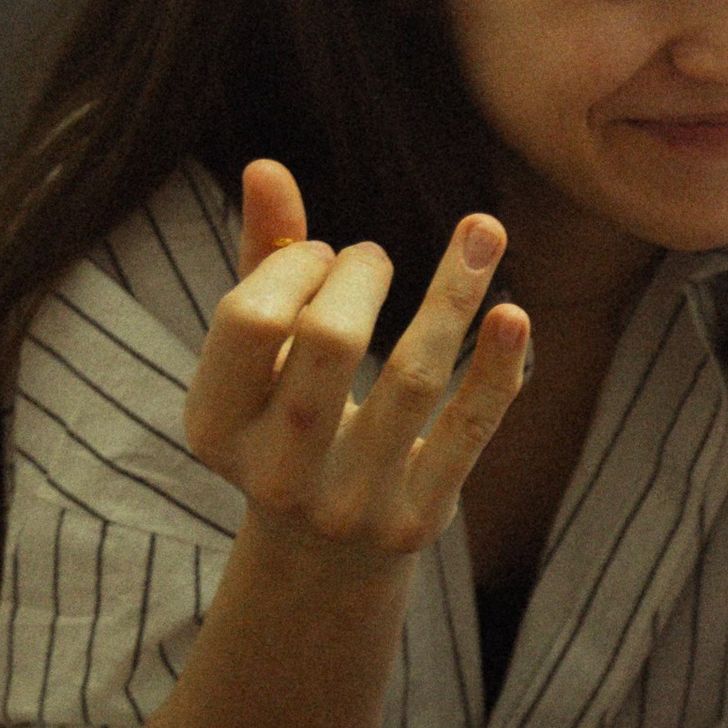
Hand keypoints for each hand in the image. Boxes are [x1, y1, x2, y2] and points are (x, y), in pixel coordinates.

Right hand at [183, 158, 529, 559]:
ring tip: (484, 228)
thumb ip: (263, 264)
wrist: (323, 560)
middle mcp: (275, 471)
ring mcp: (350, 501)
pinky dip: (496, 370)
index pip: (250, 317)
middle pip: (328, 339)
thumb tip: (266, 166)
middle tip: (373, 258)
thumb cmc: (286, 424)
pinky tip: (514, 313)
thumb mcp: (261, 358)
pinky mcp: (419, 519)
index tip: (319, 255)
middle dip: (360, 274)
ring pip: (412, 378)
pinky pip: (469, 432)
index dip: (293, 265)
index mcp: (214, 425)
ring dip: (452, 292)